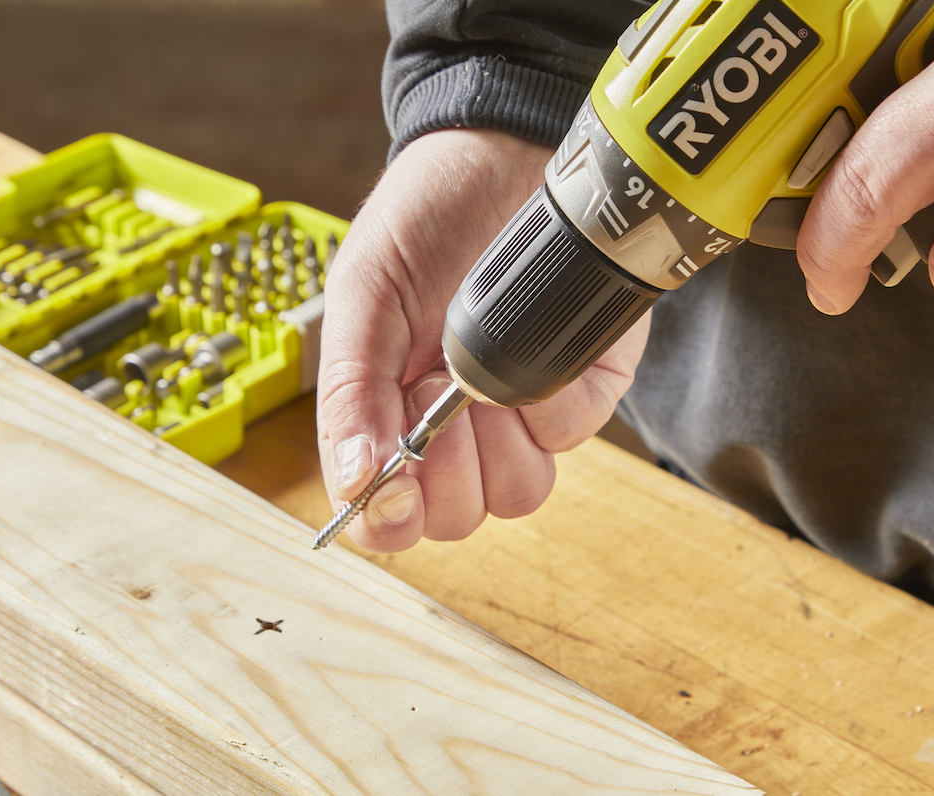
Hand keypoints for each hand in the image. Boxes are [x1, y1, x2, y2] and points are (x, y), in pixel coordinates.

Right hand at [317, 129, 649, 552]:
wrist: (501, 153)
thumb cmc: (423, 219)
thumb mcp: (364, 296)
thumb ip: (350, 392)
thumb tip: (350, 484)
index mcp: (393, 416)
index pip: (394, 515)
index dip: (393, 518)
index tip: (395, 488)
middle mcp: (460, 430)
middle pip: (460, 515)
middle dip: (447, 467)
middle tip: (434, 392)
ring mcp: (524, 413)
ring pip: (521, 492)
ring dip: (500, 437)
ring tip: (478, 366)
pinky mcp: (583, 385)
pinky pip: (573, 432)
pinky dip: (551, 395)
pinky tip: (530, 349)